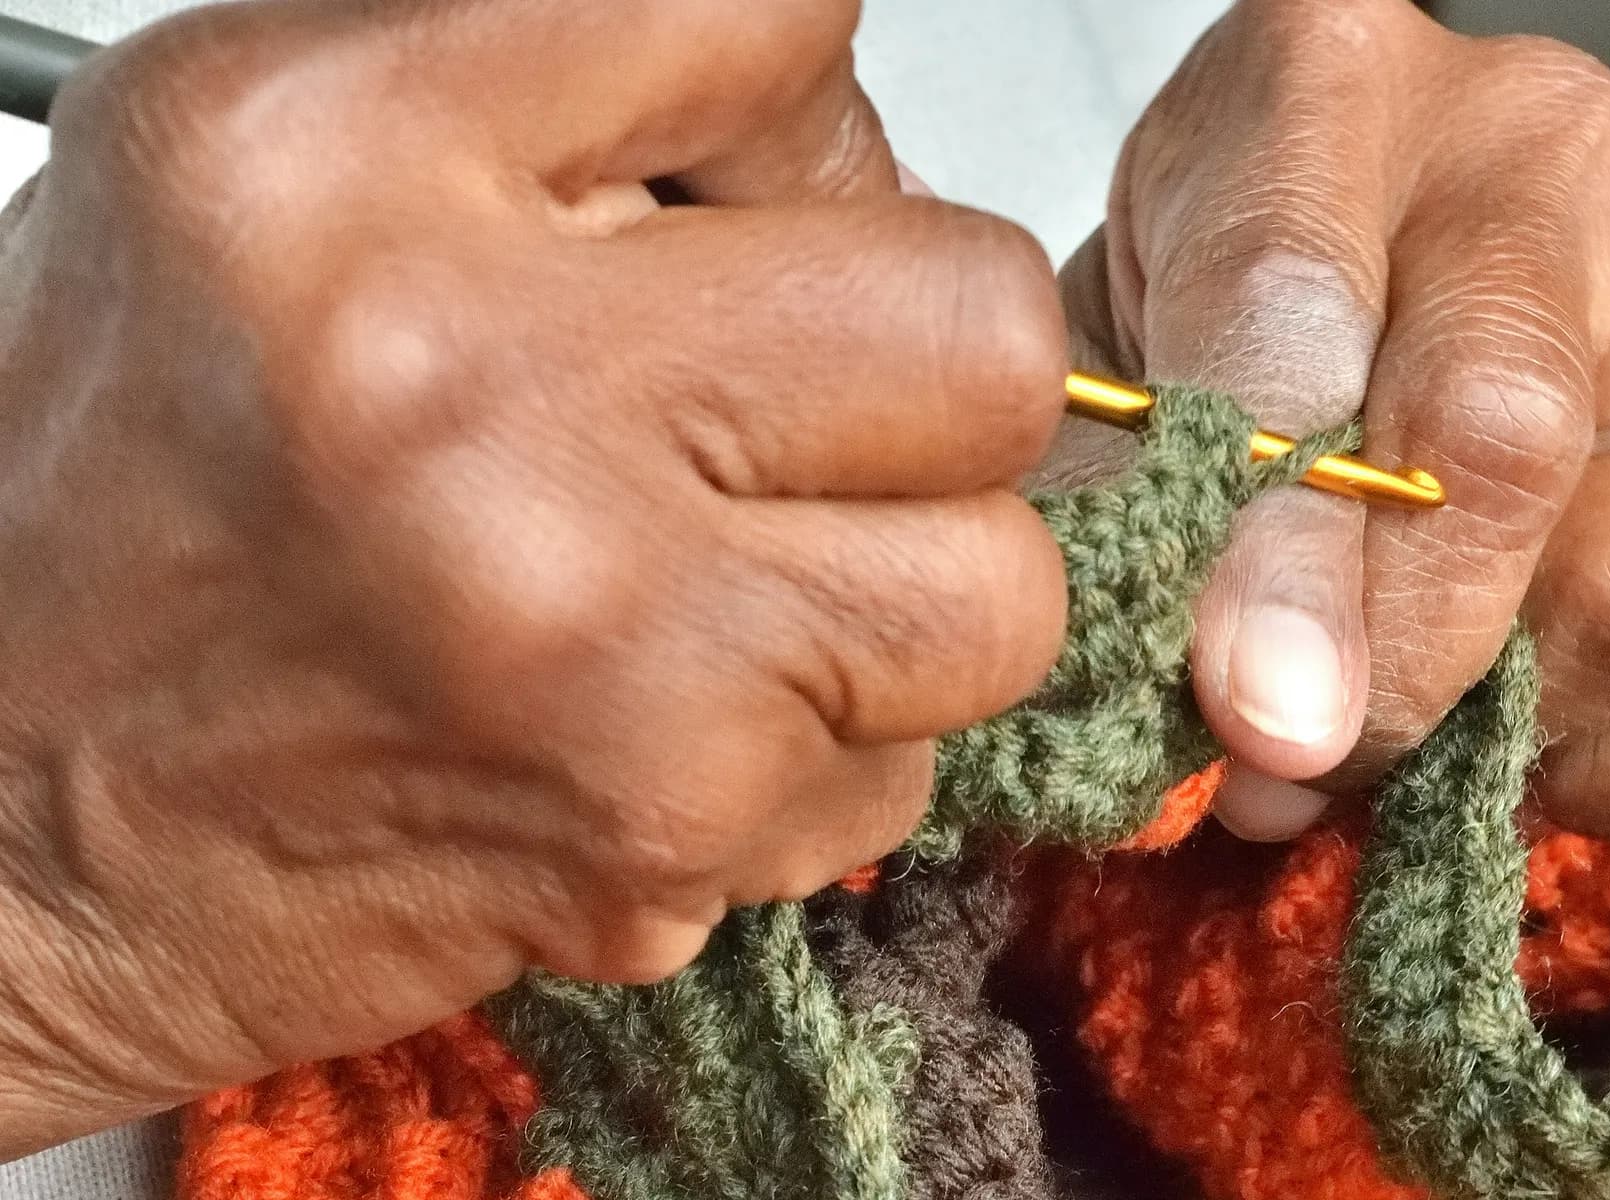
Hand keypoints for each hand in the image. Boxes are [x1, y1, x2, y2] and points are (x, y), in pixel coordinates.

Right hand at [0, 0, 1065, 1157]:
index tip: (749, 190)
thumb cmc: (113, 500)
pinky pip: (908, 767)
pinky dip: (817, 755)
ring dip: (902, 586)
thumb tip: (840, 136)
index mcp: (332, 157)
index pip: (778, 18)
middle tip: (801, 410)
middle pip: (979, 318)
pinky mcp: (652, 825)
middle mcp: (466, 383)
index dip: (800, 113)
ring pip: (1000, 578)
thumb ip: (555, 105)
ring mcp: (585, 627)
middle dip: (924, 367)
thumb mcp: (257, 180)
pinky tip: (654, 727)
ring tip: (730, 586)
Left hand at [1055, 0, 1609, 840]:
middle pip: (1509, 437)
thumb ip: (1150, 515)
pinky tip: (1546, 718)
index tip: (1254, 713)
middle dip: (1402, 659)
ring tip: (1429, 730)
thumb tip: (1253, 754)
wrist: (1403, 247)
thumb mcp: (1135, 360)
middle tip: (1308, 757)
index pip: (1300, 304)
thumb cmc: (1238, 311)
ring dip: (1526, 721)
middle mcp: (1550, 159)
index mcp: (1330, 88)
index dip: (1275, 543)